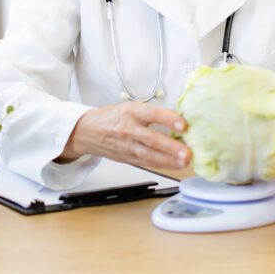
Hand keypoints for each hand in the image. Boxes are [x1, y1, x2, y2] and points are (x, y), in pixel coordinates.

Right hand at [59, 102, 190, 169]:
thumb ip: (153, 112)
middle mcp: (128, 129)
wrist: (87, 131)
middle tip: (187, 152)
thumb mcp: (131, 107)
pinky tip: (175, 166)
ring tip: (184, 162)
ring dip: (168, 160)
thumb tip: (179, 115)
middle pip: (151, 139)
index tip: (183, 124)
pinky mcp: (127, 158)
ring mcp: (127, 146)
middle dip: (170, 147)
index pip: (152, 114)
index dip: (168, 119)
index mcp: (130, 112)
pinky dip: (162, 165)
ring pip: (149, 155)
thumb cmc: (112, 117)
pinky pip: (146, 163)